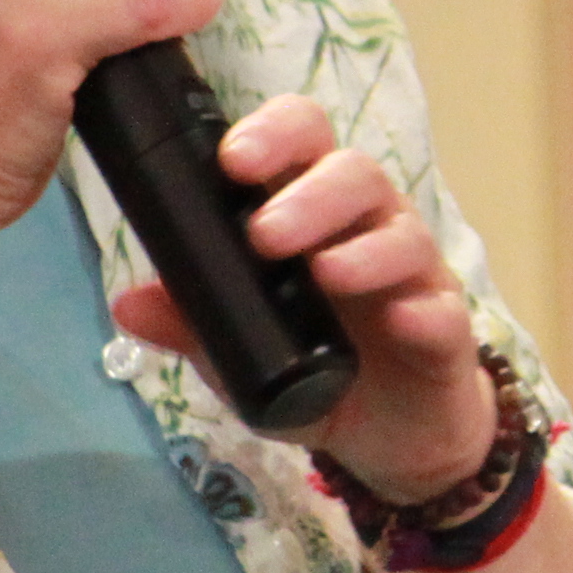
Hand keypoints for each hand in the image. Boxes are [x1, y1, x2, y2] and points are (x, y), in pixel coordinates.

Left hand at [112, 96, 503, 503]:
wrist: (388, 436)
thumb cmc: (311, 367)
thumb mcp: (236, 348)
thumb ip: (190, 321)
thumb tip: (125, 303)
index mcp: (315, 207)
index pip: (302, 141)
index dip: (273, 136)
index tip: (231, 161)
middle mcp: (368, 224)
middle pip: (355, 173)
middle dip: (309, 196)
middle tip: (263, 235)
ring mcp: (414, 272)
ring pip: (402, 232)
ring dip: (361, 247)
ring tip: (323, 274)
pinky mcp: (447, 327)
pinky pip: (443, 307)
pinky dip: (424, 309)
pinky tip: (403, 318)